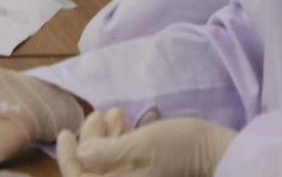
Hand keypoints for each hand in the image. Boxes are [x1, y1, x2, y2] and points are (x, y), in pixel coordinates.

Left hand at [59, 116, 235, 176]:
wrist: (216, 151)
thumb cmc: (180, 147)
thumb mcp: (142, 146)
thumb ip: (108, 152)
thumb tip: (81, 154)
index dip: (67, 158)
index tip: (65, 132)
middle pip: (91, 168)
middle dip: (89, 139)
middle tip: (98, 114)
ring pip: (104, 159)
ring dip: (103, 135)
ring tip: (114, 112)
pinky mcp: (144, 168)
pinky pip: (120, 156)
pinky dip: (117, 137)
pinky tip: (122, 118)